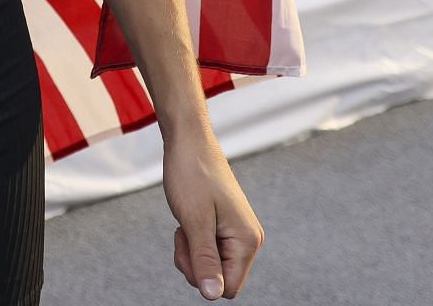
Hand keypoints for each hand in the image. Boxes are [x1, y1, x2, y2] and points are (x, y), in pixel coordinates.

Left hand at [163, 129, 262, 299]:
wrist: (189, 142)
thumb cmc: (191, 175)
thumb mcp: (194, 222)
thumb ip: (205, 260)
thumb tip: (212, 295)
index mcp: (247, 241)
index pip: (229, 288)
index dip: (203, 275)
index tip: (189, 245)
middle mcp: (249, 240)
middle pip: (219, 279)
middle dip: (194, 262)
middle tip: (183, 232)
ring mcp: (238, 234)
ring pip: (211, 266)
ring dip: (191, 251)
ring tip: (185, 223)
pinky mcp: (226, 228)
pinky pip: (208, 251)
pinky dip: (193, 241)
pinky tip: (188, 220)